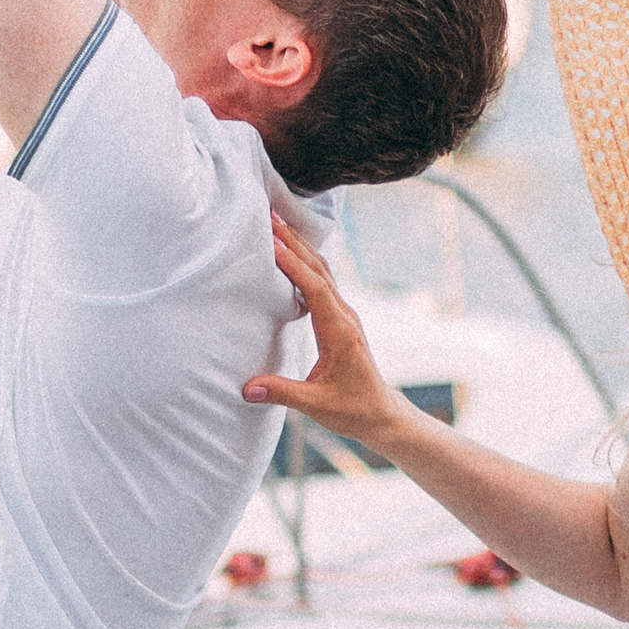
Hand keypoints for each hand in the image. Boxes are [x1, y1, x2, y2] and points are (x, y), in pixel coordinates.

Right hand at [244, 215, 414, 449]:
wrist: (381, 414)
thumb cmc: (353, 410)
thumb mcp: (316, 405)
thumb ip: (281, 393)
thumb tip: (246, 389)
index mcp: (339, 331)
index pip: (315, 288)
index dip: (293, 264)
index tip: (272, 242)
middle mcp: (344, 317)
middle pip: (318, 268)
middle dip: (294, 240)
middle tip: (269, 215)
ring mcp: (344, 316)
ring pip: (321, 271)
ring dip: (299, 246)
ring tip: (275, 224)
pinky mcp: (340, 320)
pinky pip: (321, 282)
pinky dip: (304, 263)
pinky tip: (290, 254)